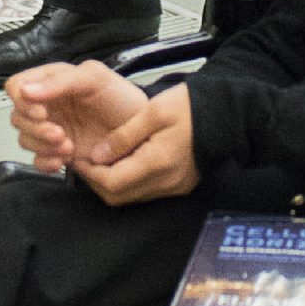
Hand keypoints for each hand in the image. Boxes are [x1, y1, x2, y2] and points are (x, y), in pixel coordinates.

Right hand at [6, 63, 144, 172]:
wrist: (142, 133)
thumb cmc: (122, 99)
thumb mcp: (95, 79)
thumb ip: (60, 81)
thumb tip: (26, 90)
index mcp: (52, 82)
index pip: (17, 86)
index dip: (22, 99)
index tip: (41, 111)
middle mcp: (48, 105)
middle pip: (17, 116)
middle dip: (35, 127)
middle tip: (58, 133)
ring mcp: (52, 130)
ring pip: (25, 139)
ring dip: (42, 145)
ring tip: (68, 146)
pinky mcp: (59, 152)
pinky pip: (37, 161)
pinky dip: (46, 163)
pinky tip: (63, 160)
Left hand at [78, 81, 199, 205]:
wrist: (226, 116)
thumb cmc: (190, 108)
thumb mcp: (153, 112)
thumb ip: (123, 136)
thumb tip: (97, 156)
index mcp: (158, 163)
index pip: (112, 183)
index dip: (90, 173)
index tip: (79, 158)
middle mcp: (165, 182)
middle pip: (118, 197)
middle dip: (96, 181)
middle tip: (85, 161)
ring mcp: (173, 188)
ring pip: (130, 197)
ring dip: (111, 183)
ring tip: (102, 160)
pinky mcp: (178, 187)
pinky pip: (145, 192)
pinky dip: (128, 182)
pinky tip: (124, 163)